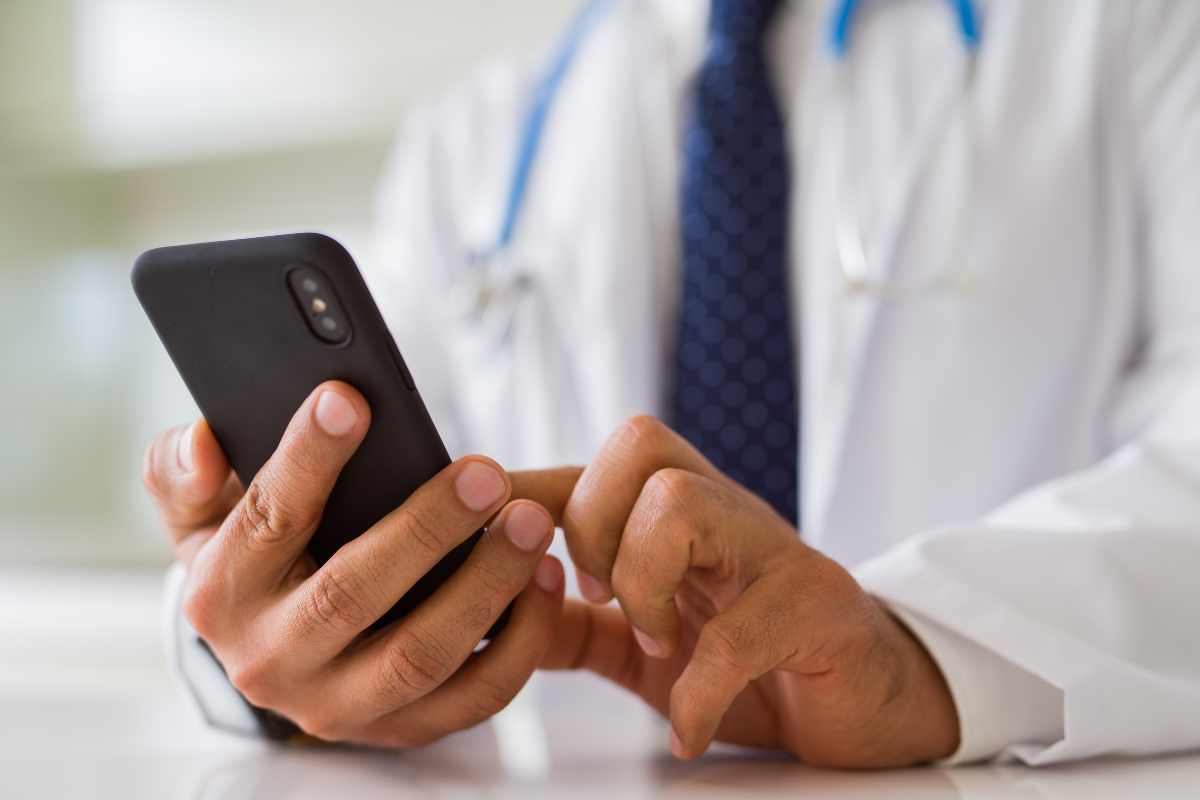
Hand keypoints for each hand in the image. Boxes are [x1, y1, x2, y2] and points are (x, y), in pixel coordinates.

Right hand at [142, 381, 563, 745]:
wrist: (282, 650)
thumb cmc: (257, 557)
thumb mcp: (202, 513)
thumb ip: (186, 470)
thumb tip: (203, 442)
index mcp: (221, 594)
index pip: (265, 519)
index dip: (308, 457)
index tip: (352, 398)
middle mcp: (271, 661)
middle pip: (350, 594)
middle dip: (425, 530)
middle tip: (486, 474)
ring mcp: (339, 705)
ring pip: (420, 655)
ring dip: (486, 587)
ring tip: (532, 522)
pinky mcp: (403, 728)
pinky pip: (474, 697)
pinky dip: (520, 641)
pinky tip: (546, 578)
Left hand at [536, 416, 959, 767]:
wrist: (864, 697)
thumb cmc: (759, 658)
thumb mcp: (646, 646)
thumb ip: (578, 628)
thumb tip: (502, 615)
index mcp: (683, 515)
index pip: (597, 464)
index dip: (532, 489)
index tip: (485, 529)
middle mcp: (726, 514)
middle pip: (639, 444)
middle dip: (594, 524)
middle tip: (605, 597)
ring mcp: (775, 552)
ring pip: (680, 502)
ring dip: (642, 582)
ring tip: (656, 640)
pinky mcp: (819, 606)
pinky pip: (739, 632)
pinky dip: (695, 693)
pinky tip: (687, 727)